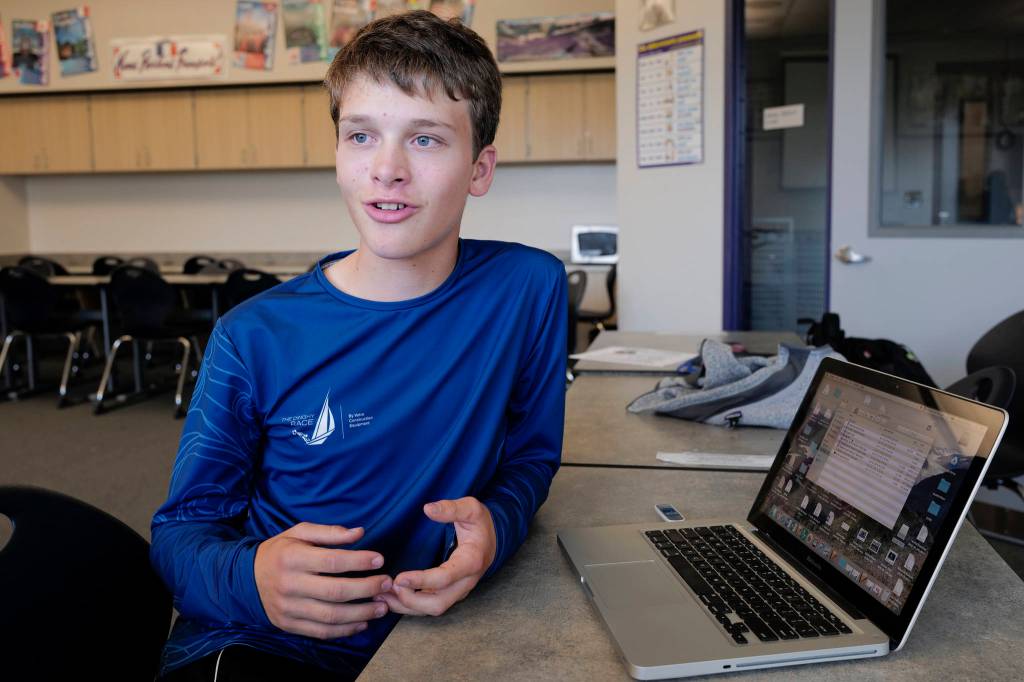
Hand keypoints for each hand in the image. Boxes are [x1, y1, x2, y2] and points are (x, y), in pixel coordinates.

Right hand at [254, 523, 391, 639]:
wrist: (246, 579)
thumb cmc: (280, 551)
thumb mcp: (299, 533)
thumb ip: (329, 532)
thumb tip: (359, 533)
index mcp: (293, 558)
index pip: (331, 561)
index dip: (358, 561)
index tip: (379, 560)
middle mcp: (290, 584)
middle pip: (335, 591)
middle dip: (366, 589)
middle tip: (386, 584)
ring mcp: (289, 608)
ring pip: (331, 616)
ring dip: (361, 613)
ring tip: (382, 607)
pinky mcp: (289, 625)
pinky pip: (321, 631)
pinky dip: (345, 630)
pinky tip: (362, 623)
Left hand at [377, 497, 496, 616]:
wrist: (492, 540)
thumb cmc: (480, 523)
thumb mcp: (471, 508)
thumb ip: (451, 508)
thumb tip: (428, 509)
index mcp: (471, 562)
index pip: (444, 578)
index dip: (421, 581)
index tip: (399, 578)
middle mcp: (465, 582)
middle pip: (438, 604)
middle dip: (410, 600)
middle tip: (388, 586)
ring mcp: (458, 591)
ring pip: (432, 609)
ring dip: (406, 606)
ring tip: (382, 595)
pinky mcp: (450, 593)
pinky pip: (429, 606)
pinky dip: (409, 606)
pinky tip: (391, 598)